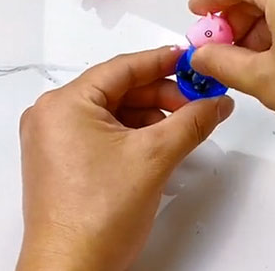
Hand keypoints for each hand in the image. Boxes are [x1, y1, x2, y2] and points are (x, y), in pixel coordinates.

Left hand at [16, 47, 233, 270]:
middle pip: (120, 90)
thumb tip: (220, 102)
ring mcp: (56, 138)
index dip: (161, 62)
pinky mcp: (64, 158)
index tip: (190, 59)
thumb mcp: (155, 157)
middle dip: (162, 95)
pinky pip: (106, 131)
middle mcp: (53, 115)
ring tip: (185, 125)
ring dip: (152, 115)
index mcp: (65, 104)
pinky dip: (136, 132)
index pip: (123, 69)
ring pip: (115, 111)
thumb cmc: (101, 214)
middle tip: (197, 101)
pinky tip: (162, 141)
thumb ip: (193, 121)